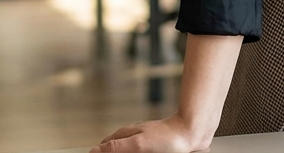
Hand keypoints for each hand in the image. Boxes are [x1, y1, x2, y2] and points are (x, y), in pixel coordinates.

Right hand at [91, 114, 209, 152]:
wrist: (190, 132)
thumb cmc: (168, 138)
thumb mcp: (139, 144)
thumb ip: (116, 147)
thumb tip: (93, 150)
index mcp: (122, 136)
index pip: (101, 149)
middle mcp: (129, 138)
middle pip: (112, 150)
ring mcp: (139, 142)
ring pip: (125, 150)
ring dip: (121, 152)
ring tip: (126, 152)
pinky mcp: (150, 147)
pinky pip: (136, 150)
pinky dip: (133, 152)